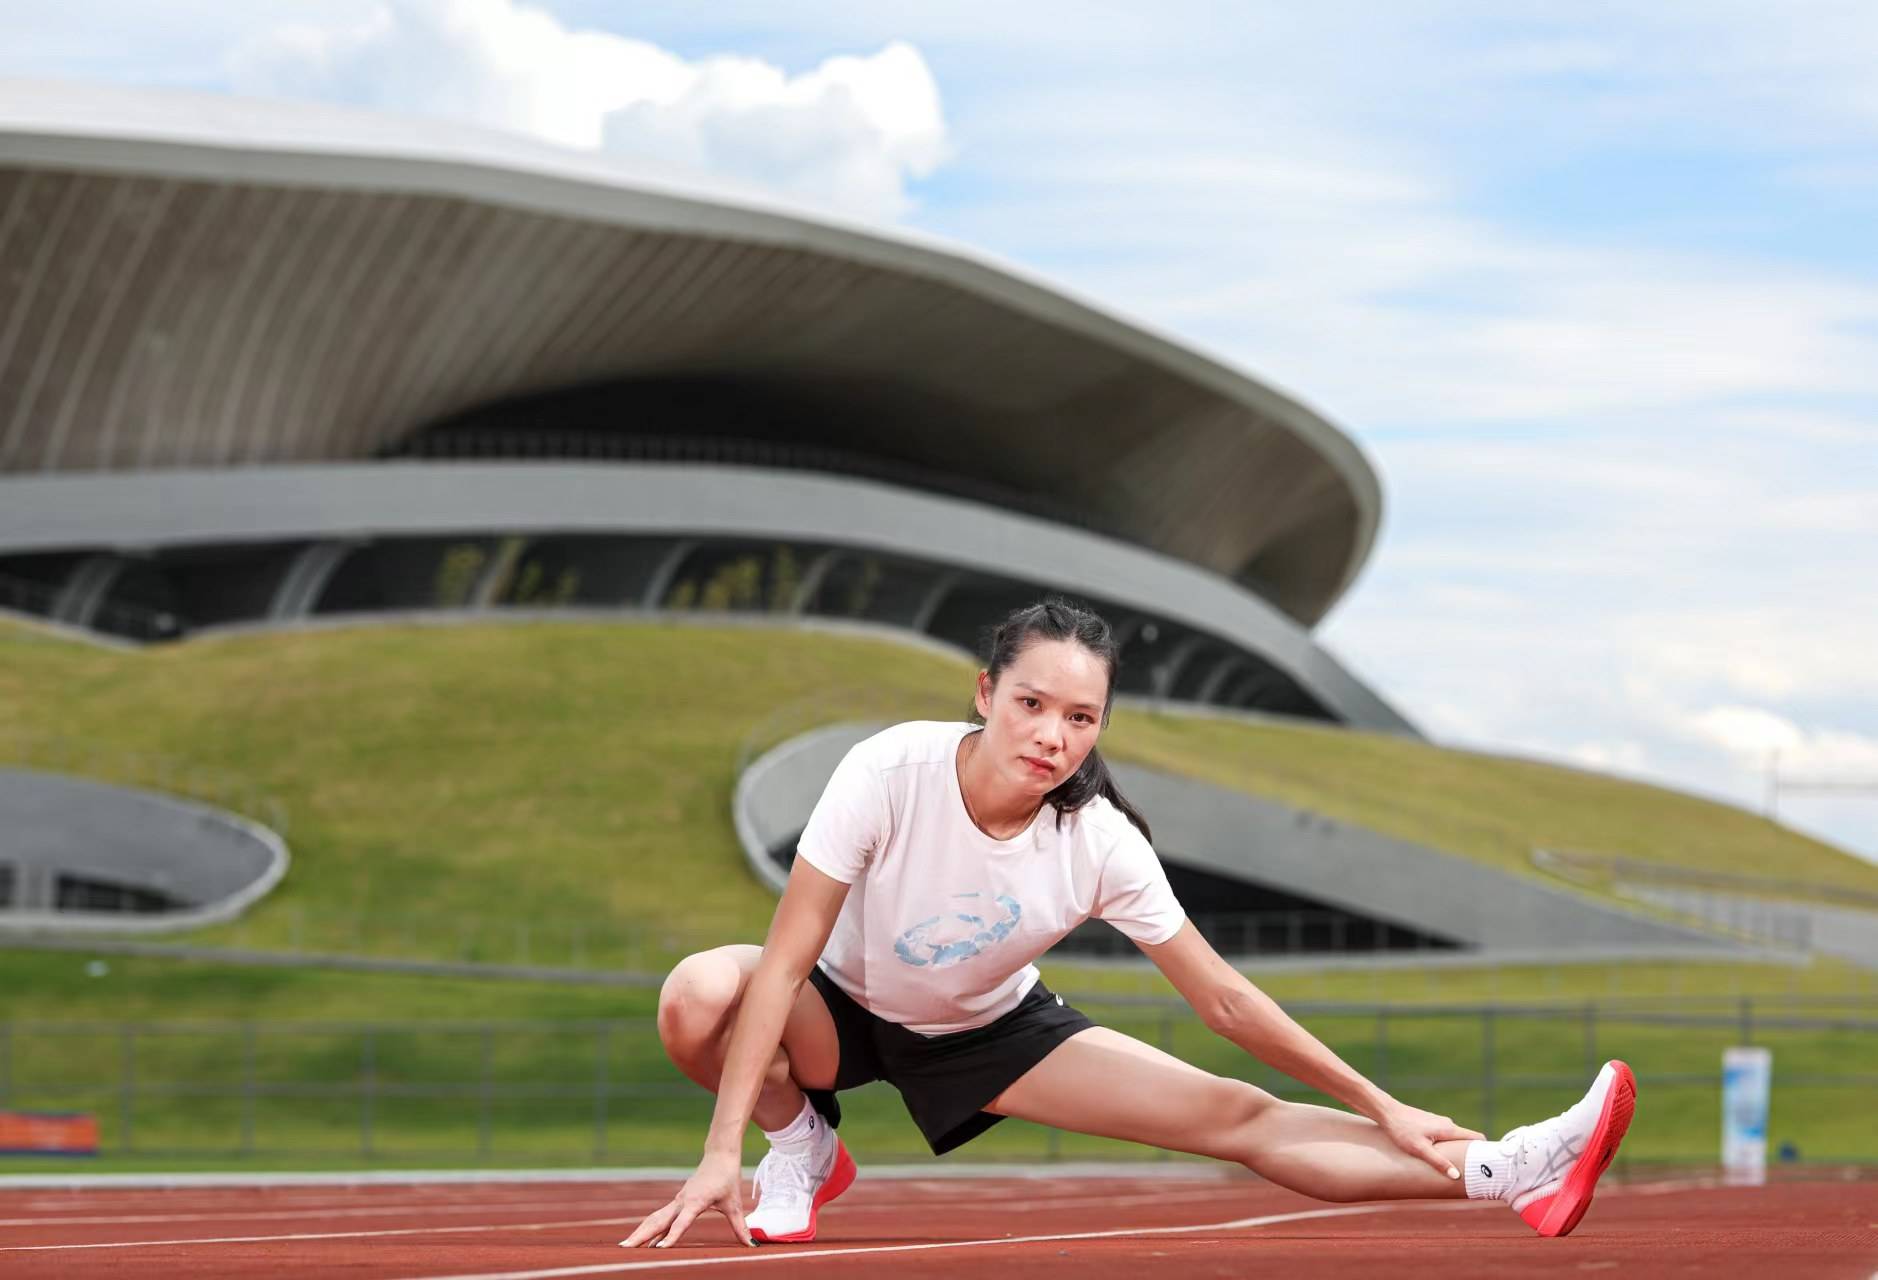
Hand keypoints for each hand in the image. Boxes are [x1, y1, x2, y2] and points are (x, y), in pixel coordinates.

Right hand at [619, 1149, 751, 1248]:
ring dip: (640, 1231)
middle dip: (642, 1235)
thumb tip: (751, 1244)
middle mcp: (682, 1201)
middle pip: (658, 1221)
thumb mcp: (734, 1203)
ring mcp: (677, 1201)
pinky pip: (660, 1216)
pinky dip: (649, 1227)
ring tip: (626, 1246)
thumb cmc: (727, 1177)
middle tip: (625, 1248)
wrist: (719, 1154)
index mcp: (695, 1201)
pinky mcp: (677, 1201)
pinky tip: (643, 1240)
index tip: (660, 1249)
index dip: (672, 1236)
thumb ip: (740, 1226)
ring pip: (655, 1218)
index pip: (681, 1223)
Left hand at [1376, 1101, 1485, 1179]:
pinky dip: (1447, 1146)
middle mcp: (1447, 1124)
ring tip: (1459, 1167)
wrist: (1386, 1112)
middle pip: (1467, 1139)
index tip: (1491, 1163)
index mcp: (1449, 1129)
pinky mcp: (1430, 1123)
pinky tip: (1441, 1156)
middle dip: (1471, 1154)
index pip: (1476, 1137)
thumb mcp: (1420, 1149)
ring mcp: (1438, 1122)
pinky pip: (1445, 1136)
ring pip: (1455, 1138)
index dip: (1486, 1149)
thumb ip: (1439, 1162)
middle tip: (1475, 1171)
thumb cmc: (1402, 1130)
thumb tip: (1457, 1175)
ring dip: (1458, 1150)